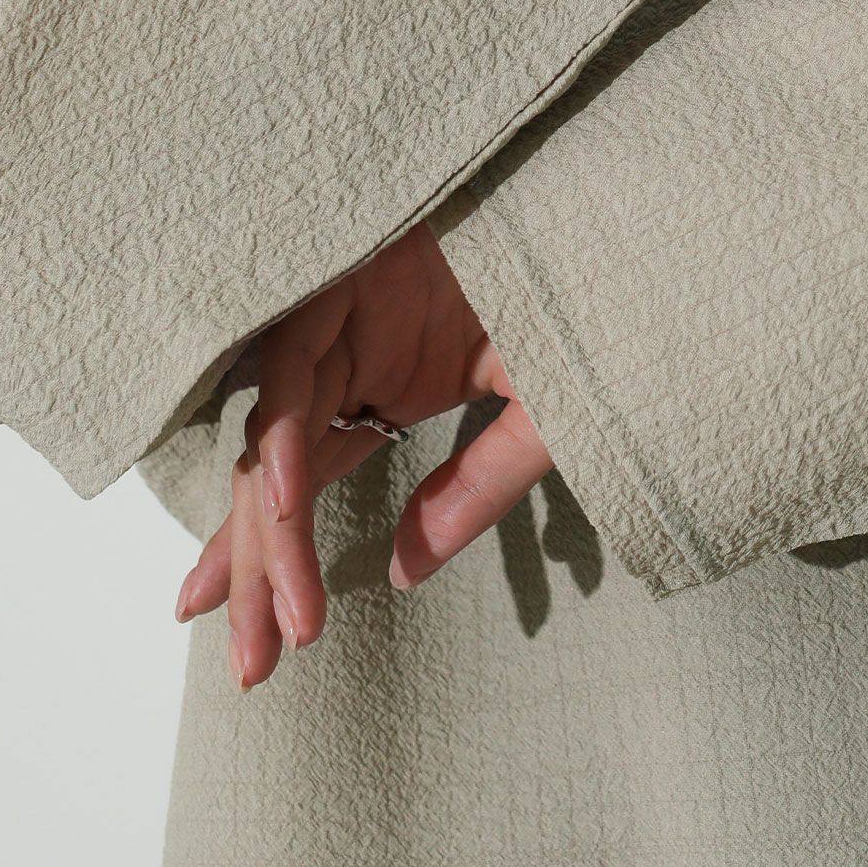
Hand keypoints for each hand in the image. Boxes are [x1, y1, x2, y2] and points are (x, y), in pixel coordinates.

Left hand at [172, 219, 553, 690]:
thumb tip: (403, 574)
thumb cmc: (587, 290)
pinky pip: (293, 360)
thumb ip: (476, 488)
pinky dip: (288, 429)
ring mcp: (340, 311)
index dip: (281, 564)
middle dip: (261, 569)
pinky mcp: (339, 271)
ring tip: (276, 616)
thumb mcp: (543, 412)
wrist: (613, 200)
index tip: (268, 653)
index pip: (311, 484)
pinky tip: (287, 501)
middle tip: (254, 666)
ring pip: (276, 431)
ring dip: (270, 524)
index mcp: (388, 380)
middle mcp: (350, 351)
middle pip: (279, 473)